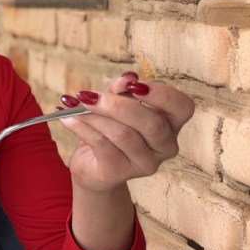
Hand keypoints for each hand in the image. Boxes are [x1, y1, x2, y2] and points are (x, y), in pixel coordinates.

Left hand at [59, 73, 194, 192]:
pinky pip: (101, 145)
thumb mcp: (113, 104)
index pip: (182, 107)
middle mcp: (165, 146)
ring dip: (93, 116)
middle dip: (117, 105)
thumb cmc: (108, 129)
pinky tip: (67, 119)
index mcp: (170, 124)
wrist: (91, 165)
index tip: (134, 84)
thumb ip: (120, 90)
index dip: (161, 94)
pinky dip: (81, 127)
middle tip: (88, 94)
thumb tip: (127, 77)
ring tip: (73, 106)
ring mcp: (145, 163)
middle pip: (150, 123)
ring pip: (122, 134)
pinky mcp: (120, 172)